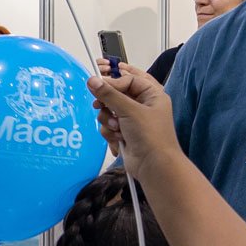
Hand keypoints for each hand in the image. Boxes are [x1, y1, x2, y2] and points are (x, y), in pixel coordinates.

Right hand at [86, 62, 180, 179]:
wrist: (154, 165)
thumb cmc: (148, 134)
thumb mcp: (129, 110)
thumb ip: (109, 94)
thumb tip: (91, 80)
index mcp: (152, 95)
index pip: (129, 80)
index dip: (113, 83)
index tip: (97, 87)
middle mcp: (143, 105)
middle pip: (117, 95)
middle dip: (108, 104)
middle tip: (99, 105)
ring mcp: (133, 120)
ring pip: (110, 111)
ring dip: (109, 120)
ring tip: (116, 128)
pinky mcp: (125, 133)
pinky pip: (109, 125)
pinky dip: (110, 132)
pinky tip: (118, 139)